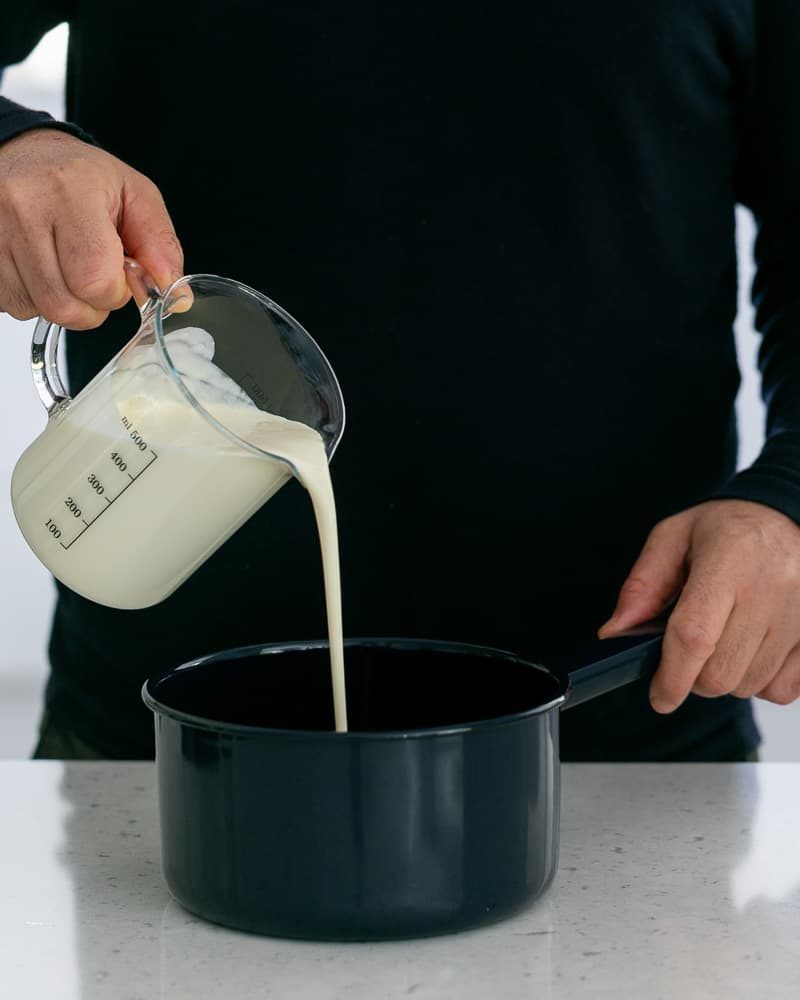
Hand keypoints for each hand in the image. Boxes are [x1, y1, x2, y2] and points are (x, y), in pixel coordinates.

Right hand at [0, 128, 182, 329]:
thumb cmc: (80, 175)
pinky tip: (40, 269)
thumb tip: (176, 296)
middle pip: (64, 305)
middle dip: (91, 306)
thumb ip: (160, 246)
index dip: (114, 293)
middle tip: (94, 278)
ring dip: (62, 302)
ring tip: (65, 267)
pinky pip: (11, 304)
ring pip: (37, 310)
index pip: (95, 280)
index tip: (117, 276)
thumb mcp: (135, 195)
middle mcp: (23, 208)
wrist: (21, 151)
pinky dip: (33, 298)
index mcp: (69, 191)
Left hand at [599, 499, 799, 711]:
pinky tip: (751, 651)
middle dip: (694, 678)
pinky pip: (783, 689)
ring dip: (726, 678)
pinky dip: (761, 682)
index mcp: (728, 559)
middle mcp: (771, 588)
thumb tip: (616, 632)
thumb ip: (642, 585)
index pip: (695, 635)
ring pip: (750, 685)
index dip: (672, 676)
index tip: (659, 695)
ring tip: (723, 640)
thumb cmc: (728, 528)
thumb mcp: (673, 538)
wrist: (785, 517)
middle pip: (721, 672)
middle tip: (688, 654)